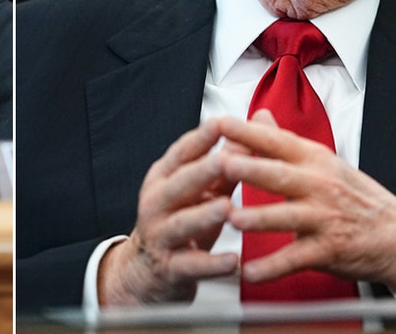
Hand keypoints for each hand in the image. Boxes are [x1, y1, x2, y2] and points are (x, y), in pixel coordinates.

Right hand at [97, 120, 244, 304]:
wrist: (147, 271)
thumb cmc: (181, 222)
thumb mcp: (199, 191)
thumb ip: (224, 165)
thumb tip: (248, 130)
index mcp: (164, 179)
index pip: (180, 154)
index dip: (199, 139)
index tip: (219, 122)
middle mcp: (157, 204)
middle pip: (178, 185)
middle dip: (200, 172)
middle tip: (222, 161)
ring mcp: (161, 236)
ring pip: (181, 224)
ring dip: (203, 215)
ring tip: (227, 207)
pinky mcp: (170, 268)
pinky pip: (192, 265)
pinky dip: (213, 264)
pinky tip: (234, 261)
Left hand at [219, 110, 395, 288]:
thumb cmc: (354, 196)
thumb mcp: (323, 161)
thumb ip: (285, 142)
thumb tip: (258, 114)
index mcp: (314, 160)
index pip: (277, 141)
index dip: (248, 132)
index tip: (219, 123)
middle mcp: (319, 185)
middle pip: (280, 175)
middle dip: (251, 169)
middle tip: (222, 164)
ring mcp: (325, 218)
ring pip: (287, 217)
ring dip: (259, 218)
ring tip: (233, 218)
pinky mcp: (329, 249)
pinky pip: (296, 259)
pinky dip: (273, 267)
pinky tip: (250, 271)